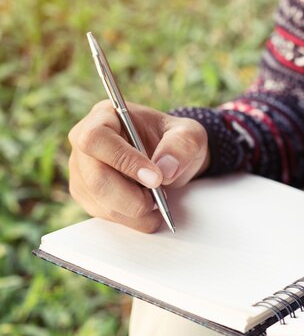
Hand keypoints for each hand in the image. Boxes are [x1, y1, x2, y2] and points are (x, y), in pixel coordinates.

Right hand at [68, 100, 208, 231]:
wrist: (170, 158)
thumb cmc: (175, 140)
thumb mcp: (189, 135)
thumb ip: (182, 146)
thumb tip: (165, 170)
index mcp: (105, 116)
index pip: (97, 139)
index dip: (124, 161)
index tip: (155, 178)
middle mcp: (84, 144)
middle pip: (96, 177)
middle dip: (132, 196)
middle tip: (159, 199)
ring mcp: (82, 172)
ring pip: (100, 201)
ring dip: (135, 210)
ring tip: (160, 202)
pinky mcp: (88, 195)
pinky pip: (105, 215)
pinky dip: (132, 219)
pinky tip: (150, 209)